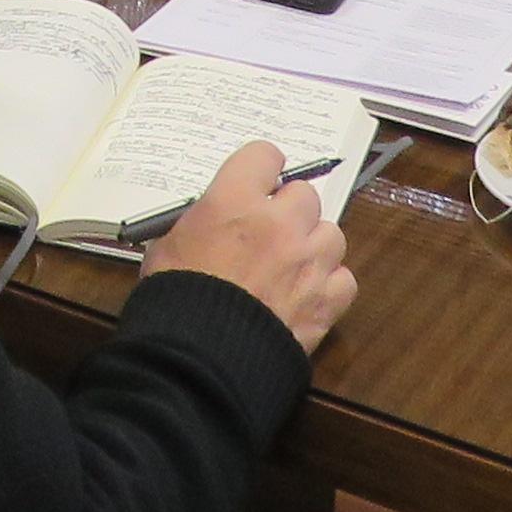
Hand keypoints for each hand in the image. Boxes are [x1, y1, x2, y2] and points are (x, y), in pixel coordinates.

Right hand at [142, 139, 356, 356]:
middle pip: (304, 194)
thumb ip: (198, 222)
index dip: (261, 170)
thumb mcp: (167, 245)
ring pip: (331, 233)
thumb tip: (210, 222)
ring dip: (313, 245)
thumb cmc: (176, 298)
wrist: (200, 356)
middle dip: (289, 211)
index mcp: (235, 200)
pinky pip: (344, 278)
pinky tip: (308, 295)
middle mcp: (279, 222)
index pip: (264, 155)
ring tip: (292, 266)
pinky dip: (329, 285)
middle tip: (270, 233)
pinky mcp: (325, 300)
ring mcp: (308, 260)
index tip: (258, 183)